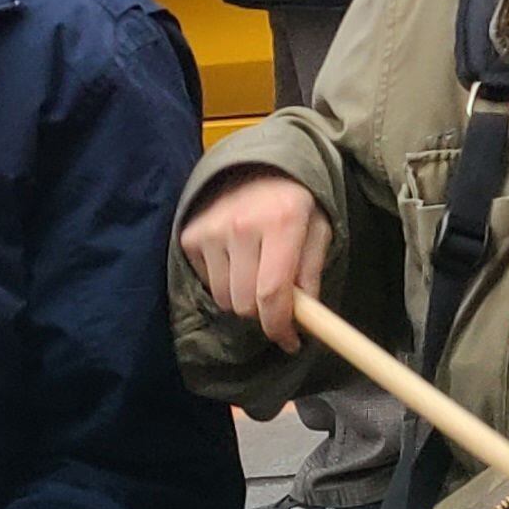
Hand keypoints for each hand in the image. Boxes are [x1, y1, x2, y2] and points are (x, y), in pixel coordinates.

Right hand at [178, 168, 331, 349]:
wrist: (256, 166)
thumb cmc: (295, 202)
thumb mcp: (318, 229)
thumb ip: (312, 273)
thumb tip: (305, 320)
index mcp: (283, 221)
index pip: (273, 292)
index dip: (280, 326)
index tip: (290, 342)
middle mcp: (243, 225)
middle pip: (245, 303)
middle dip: (263, 314)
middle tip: (276, 302)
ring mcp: (211, 230)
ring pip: (224, 299)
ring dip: (243, 298)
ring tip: (257, 272)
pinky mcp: (190, 236)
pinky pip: (206, 282)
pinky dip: (223, 282)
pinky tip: (237, 258)